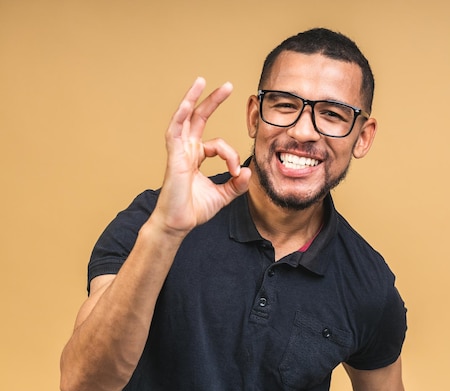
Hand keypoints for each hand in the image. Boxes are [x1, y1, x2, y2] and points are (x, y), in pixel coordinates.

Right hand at [152, 77, 250, 237]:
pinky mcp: (173, 156)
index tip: (237, 173)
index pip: (218, 145)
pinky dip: (181, 115)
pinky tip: (189, 101)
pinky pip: (175, 130)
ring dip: (194, 98)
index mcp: (196, 157)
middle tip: (227, 85)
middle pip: (199, 118)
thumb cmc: (194, 209)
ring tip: (202, 80)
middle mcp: (187, 150)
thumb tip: (249, 171)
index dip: (231, 156)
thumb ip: (237, 184)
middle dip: (213, 100)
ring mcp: (178, 151)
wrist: (178, 224)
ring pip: (185, 118)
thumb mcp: (223, 195)